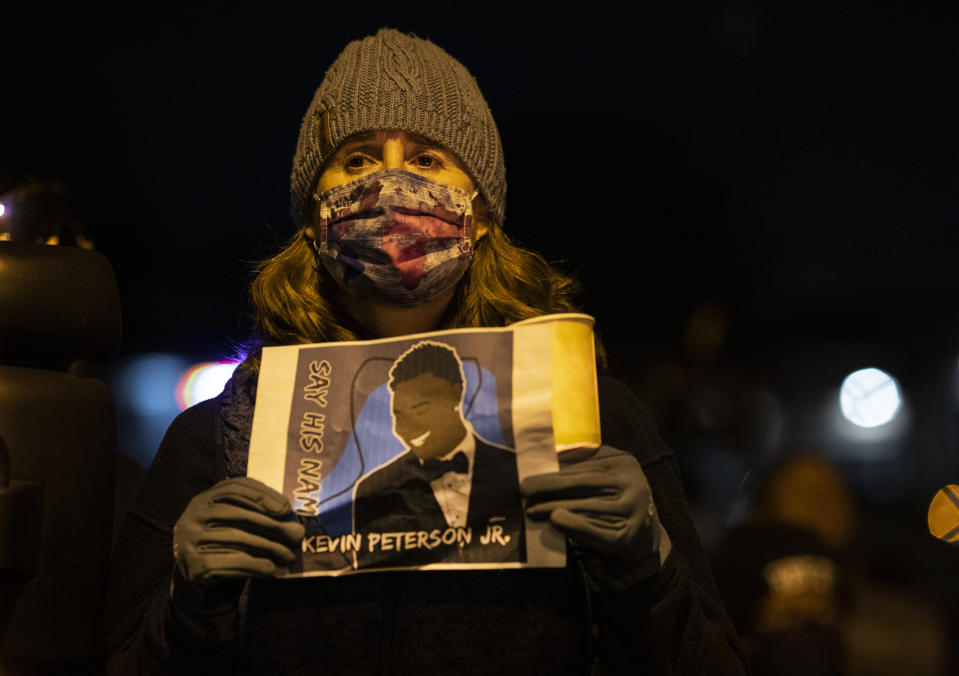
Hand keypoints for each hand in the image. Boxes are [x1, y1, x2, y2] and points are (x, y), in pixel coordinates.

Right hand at [168, 477, 304, 641]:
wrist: (195, 579)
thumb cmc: (223, 544)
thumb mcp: (234, 522)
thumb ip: (257, 514)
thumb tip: (295, 524)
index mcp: (204, 498)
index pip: (234, 488)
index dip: (262, 496)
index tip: (286, 508)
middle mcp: (193, 515)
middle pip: (240, 515)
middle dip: (273, 526)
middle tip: (297, 535)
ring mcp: (190, 540)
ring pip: (239, 539)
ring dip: (270, 548)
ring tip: (289, 556)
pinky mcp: (195, 565)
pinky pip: (233, 563)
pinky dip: (256, 566)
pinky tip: (271, 569)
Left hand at [520, 445, 670, 589]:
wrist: (642, 545)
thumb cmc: (612, 504)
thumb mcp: (606, 478)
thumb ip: (582, 465)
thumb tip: (544, 456)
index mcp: (624, 463)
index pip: (586, 461)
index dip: (556, 465)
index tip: (530, 467)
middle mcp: (632, 484)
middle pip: (584, 482)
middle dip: (549, 485)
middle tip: (524, 489)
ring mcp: (632, 511)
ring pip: (585, 505)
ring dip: (553, 506)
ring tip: (530, 509)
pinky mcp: (626, 536)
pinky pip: (594, 529)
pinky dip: (572, 524)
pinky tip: (554, 521)